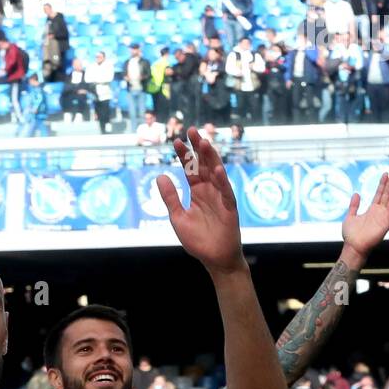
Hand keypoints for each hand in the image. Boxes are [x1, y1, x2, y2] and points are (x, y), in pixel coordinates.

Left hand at [156, 128, 243, 273]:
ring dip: (210, 158)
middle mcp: (209, 190)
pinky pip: (226, 192)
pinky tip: (216, 170)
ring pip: (216, 172)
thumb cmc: (197, 240)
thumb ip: (170, 198)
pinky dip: (221, 181)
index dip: (184, 155)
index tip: (176, 141)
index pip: (189, 169)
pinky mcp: (229, 207)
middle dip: (197, 148)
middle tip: (192, 130)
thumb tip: (160, 176)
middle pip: (203, 164)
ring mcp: (220, 196)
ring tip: (204, 142)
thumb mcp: (178, 217)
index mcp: (197, 191)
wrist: (214, 258)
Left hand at [341, 170, 388, 258]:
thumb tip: (356, 193)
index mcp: (372, 210)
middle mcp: (379, 212)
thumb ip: (354, 205)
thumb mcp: (350, 216)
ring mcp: (383, 217)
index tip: (385, 173)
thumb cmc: (351, 235)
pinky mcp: (386, 223)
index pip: (380, 194)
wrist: (353, 247)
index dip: (383, 183)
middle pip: (387, 194)